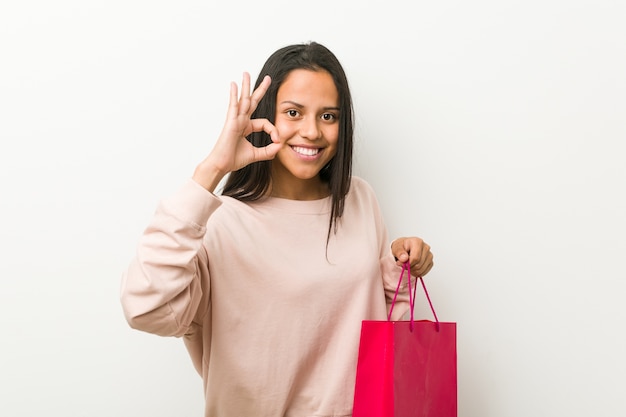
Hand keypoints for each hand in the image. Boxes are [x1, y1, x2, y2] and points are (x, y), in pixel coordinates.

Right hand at [192, 72, 281, 190]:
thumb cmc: (234, 159)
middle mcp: (241, 121)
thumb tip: (280, 146)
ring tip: (246, 73)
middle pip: (252, 102)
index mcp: (247, 127)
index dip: (274, 131)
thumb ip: (268, 151)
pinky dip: (233, 95)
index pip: (265, 123)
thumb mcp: (256, 154)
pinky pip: (233, 106)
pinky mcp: (230, 122)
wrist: (222, 165)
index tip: (277, 141)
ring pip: (243, 100)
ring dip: (245, 86)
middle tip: (268, 78)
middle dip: (260, 89)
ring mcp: (235, 120)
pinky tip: (234, 84)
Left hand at [391, 237, 433, 276]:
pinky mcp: (430, 262)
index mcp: (418, 242)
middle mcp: (426, 248)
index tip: (401, 263)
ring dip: (412, 271)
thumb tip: (404, 258)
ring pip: (421, 269)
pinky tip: (412, 267)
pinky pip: (424, 272)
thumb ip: (399, 252)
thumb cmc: (401, 247)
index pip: (415, 258)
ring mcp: (429, 255)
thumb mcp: (396, 247)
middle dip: (409, 267)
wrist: (405, 248)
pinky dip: (417, 273)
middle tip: (403, 264)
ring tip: (408, 265)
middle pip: (418, 265)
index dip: (408, 264)